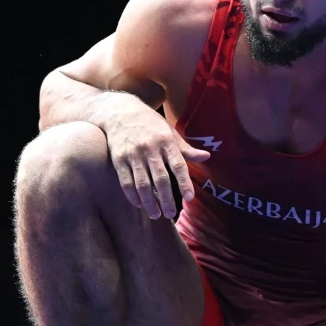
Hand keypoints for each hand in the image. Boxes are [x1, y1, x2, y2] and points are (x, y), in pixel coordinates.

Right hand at [102, 97, 209, 219]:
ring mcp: (133, 154)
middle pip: (160, 178)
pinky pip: (126, 182)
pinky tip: (139, 205)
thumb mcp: (169, 131)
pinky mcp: (118, 159)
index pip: (178, 165)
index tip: (190, 198)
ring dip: (149, 202)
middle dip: (166, 199)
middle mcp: (150, 148)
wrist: (120, 111)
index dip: (184, 182)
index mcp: (166, 141)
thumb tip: (206, 157)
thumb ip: (185, 149)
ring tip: (156, 214)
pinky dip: (132, 196)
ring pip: (142, 184)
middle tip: (170, 214)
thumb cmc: (149, 123)